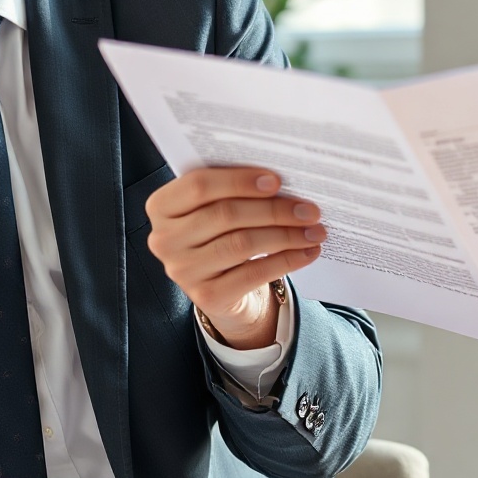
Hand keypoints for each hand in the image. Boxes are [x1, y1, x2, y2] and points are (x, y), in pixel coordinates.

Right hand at [146, 167, 325, 349]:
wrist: (220, 285)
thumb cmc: (221, 232)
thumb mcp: (216, 207)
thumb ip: (234, 190)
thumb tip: (282, 181)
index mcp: (162, 206)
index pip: (199, 185)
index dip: (239, 180)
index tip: (277, 180)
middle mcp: (164, 240)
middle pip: (226, 215)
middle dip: (274, 210)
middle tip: (310, 209)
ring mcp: (182, 271)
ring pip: (242, 244)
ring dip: (286, 235)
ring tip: (315, 230)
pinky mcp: (206, 296)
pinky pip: (254, 273)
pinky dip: (286, 260)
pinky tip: (308, 252)